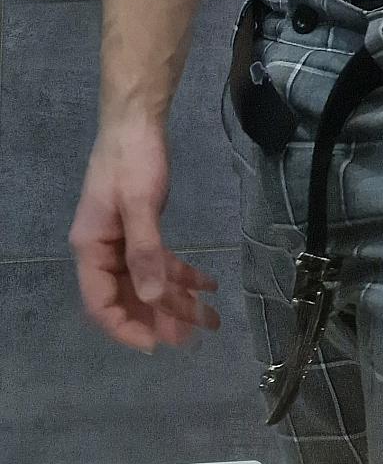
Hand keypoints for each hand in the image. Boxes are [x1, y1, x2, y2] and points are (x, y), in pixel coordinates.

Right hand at [69, 115, 220, 353]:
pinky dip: (183, 274)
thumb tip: (153, 297)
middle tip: (194, 337)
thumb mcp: (139, 204)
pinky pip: (160, 260)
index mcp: (91, 248)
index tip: (158, 344)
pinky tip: (209, 285)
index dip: (126, 328)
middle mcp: (103, 249)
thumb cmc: (133, 159)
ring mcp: (122, 239)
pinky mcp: (141, 227)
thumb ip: (145, 252)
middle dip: (161, 318)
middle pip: (129, 296)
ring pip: (148, 281)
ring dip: (177, 300)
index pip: (101, 303)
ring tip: (211, 319)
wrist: (138, 119)